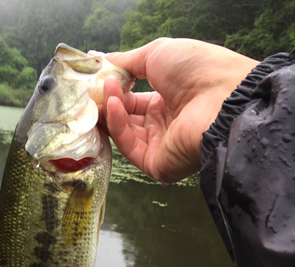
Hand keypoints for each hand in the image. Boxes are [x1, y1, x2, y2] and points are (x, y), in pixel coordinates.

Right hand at [100, 38, 257, 183]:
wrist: (222, 97)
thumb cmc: (198, 70)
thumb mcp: (158, 54)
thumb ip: (127, 61)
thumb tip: (101, 61)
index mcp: (168, 102)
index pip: (132, 101)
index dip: (114, 91)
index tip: (97, 79)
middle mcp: (164, 125)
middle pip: (125, 119)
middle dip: (108, 102)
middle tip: (91, 89)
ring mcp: (161, 146)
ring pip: (124, 133)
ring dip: (111, 110)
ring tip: (105, 90)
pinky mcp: (157, 165)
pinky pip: (130, 147)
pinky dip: (118, 125)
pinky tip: (114, 104)